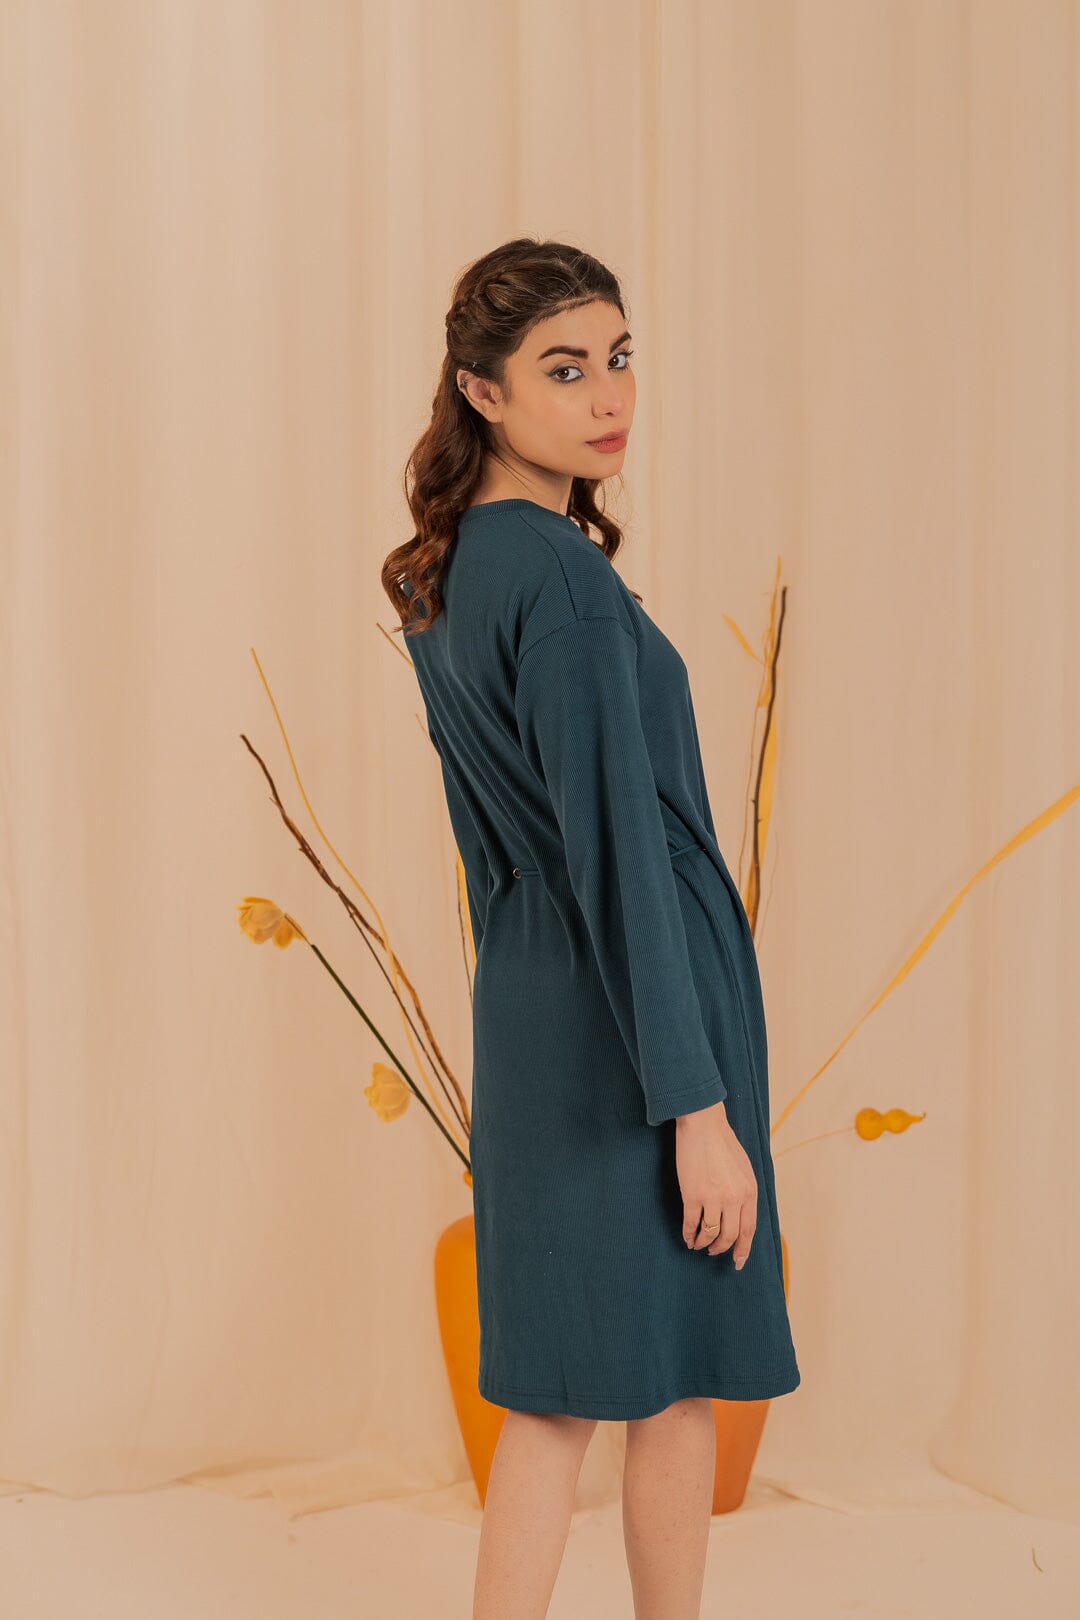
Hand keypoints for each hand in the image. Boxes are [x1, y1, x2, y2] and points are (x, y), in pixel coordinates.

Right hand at [675, 1101, 756, 1267]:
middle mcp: (734, 1199)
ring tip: (697, 1245)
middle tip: (713, 1252)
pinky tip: (687, 1237)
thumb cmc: (722, 1143)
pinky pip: (691, 1223)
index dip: (743, 1249)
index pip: (749, 1229)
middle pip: (729, 1235)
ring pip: (709, 1233)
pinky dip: (688, 1234)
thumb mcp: (744, 1169)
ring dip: (703, 1243)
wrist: (703, 1125)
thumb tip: (740, 1214)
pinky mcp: (693, 1195)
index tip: (737, 1262)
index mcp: (749, 1192)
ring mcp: (713, 1198)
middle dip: (721, 1248)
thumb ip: (744, 1191)